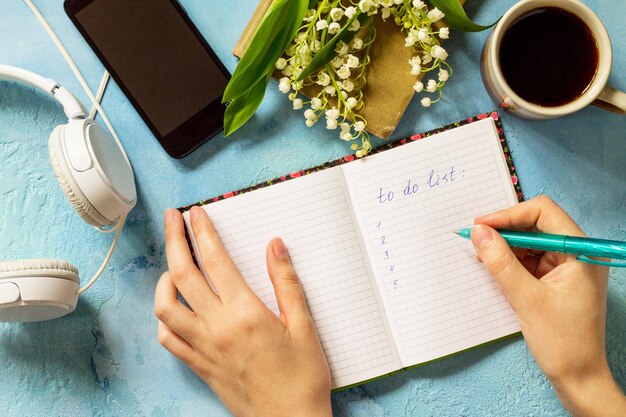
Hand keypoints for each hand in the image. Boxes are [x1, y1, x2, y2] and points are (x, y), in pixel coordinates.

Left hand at [154, 207, 331, 416]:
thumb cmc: (302, 378)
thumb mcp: (304, 326)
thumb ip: (286, 282)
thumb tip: (275, 246)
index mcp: (246, 313)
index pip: (215, 261)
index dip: (202, 231)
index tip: (195, 213)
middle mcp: (218, 328)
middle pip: (183, 274)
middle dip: (174, 240)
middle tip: (172, 219)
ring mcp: (204, 348)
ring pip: (166, 306)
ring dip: (164, 278)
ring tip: (173, 264)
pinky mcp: (199, 365)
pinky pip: (168, 338)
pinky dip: (164, 317)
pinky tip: (174, 307)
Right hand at [471, 195, 625, 416]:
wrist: (578, 377)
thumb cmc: (563, 342)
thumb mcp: (525, 298)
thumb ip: (500, 262)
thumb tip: (479, 232)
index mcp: (580, 251)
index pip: (544, 212)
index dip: (510, 215)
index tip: (482, 225)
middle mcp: (577, 253)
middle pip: (537, 224)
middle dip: (505, 230)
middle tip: (477, 238)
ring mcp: (568, 266)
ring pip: (531, 242)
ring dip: (506, 247)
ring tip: (482, 256)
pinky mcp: (558, 279)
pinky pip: (531, 259)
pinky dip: (511, 261)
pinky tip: (494, 267)